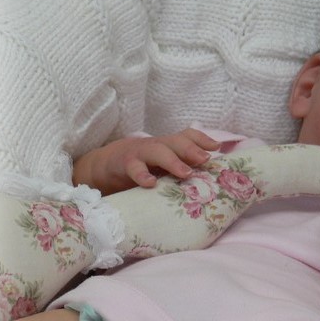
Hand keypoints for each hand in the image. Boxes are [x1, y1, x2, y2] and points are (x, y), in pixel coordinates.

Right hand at [72, 130, 222, 194]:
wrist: (102, 167)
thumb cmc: (139, 169)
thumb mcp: (161, 167)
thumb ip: (179, 168)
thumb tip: (208, 179)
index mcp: (166, 146)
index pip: (185, 136)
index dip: (201, 139)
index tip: (216, 148)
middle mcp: (155, 146)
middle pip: (175, 141)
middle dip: (191, 149)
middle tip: (206, 160)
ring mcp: (139, 154)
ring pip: (157, 151)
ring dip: (173, 161)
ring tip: (186, 173)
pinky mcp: (123, 165)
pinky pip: (134, 168)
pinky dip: (142, 175)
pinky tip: (150, 184)